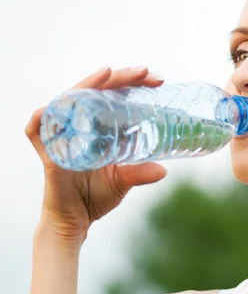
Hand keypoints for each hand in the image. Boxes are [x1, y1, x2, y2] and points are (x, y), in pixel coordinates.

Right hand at [25, 67, 167, 246]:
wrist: (75, 221)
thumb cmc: (96, 196)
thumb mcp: (123, 180)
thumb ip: (140, 173)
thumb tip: (164, 170)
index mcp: (97, 127)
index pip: (113, 95)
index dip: (132, 83)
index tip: (156, 79)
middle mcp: (78, 126)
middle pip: (93, 91)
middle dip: (120, 78)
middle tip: (145, 72)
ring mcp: (61, 137)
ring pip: (67, 101)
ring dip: (86, 85)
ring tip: (108, 73)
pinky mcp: (48, 153)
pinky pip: (37, 131)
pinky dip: (42, 117)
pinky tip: (54, 108)